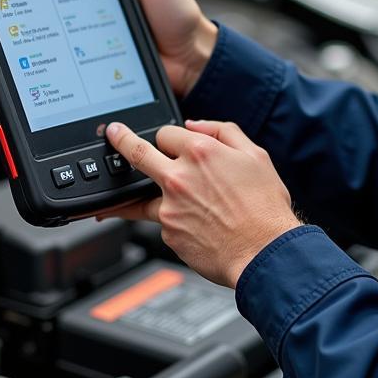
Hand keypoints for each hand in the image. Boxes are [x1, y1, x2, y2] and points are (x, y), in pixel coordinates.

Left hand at [106, 119, 301, 287]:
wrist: (264, 253)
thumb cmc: (264, 208)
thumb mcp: (255, 155)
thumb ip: (223, 131)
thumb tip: (195, 124)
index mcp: (200, 152)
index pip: (166, 132)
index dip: (169, 137)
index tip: (163, 139)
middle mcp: (179, 177)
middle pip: (136, 153)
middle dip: (120, 140)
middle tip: (113, 134)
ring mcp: (169, 207)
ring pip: (141, 193)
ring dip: (139, 191)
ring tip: (126, 196)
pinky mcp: (167, 233)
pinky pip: (162, 221)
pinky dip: (171, 220)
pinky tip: (193, 226)